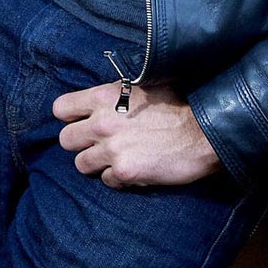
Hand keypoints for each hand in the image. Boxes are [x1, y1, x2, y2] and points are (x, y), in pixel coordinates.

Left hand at [53, 81, 220, 187]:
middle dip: (80, 143)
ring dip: (97, 163)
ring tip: (116, 159)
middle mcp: (101, 123)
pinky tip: (135, 169)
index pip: (61, 108)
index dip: (69, 117)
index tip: (80, 121)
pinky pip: (107, 181)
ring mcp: (112, 149)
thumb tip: (100, 99)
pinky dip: (118, 178)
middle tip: (98, 144)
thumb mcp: (141, 86)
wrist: (206, 131)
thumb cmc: (178, 104)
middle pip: (66, 140)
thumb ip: (115, 94)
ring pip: (82, 164)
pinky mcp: (125, 172)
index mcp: (103, 97)